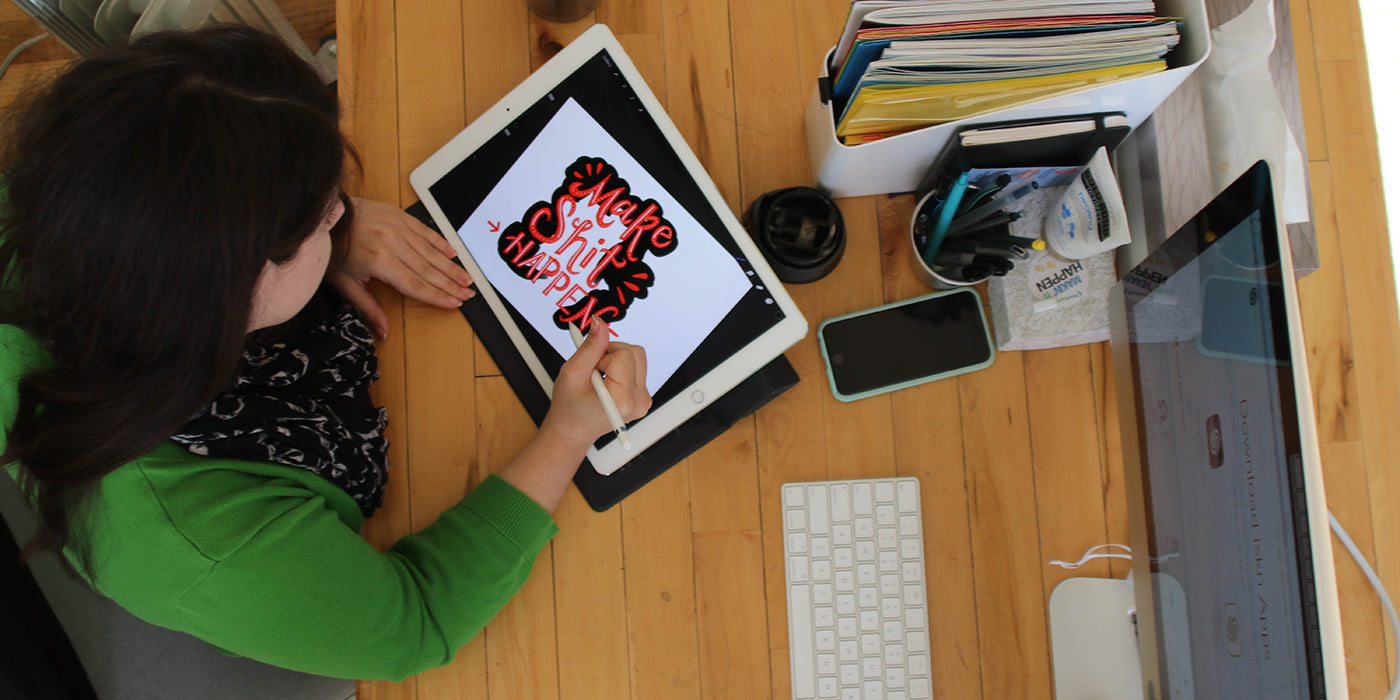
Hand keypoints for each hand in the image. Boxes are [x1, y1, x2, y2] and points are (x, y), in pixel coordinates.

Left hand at [327, 197, 474, 336]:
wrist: (327, 218)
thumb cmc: (333, 250)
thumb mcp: (346, 284)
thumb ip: (368, 308)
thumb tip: (383, 332)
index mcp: (380, 262)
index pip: (416, 285)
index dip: (437, 296)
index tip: (453, 303)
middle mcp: (393, 244)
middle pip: (428, 270)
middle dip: (450, 284)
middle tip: (467, 293)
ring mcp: (398, 228)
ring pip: (431, 252)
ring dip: (450, 267)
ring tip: (466, 278)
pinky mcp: (399, 216)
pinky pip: (425, 231)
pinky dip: (440, 243)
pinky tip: (452, 253)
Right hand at [541, 317, 650, 448]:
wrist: (572, 431)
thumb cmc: (569, 408)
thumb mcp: (572, 373)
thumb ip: (590, 346)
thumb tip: (600, 323)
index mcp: (623, 399)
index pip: (622, 354)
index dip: (601, 355)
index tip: (590, 369)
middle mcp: (639, 401)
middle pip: (634, 353)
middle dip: (610, 355)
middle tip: (593, 372)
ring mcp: (644, 400)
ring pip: (637, 358)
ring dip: (616, 361)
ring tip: (599, 378)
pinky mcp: (643, 397)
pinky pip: (636, 368)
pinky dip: (620, 369)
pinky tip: (607, 383)